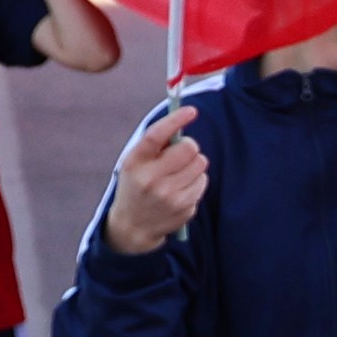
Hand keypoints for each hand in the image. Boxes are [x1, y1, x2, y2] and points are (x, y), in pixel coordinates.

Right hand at [100, 99, 208, 250]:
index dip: (175, 120)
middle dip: (189, 145)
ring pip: (201, 163)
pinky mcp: (184, 208)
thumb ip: (154, 145)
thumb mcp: (134, 163)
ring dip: (194, 163)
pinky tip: (182, 187)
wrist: (133, 225)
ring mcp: (169, 196)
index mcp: (134, 163)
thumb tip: (181, 120)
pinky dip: (197, 180)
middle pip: (188, 148)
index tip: (191, 111)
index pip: (156, 135)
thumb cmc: (137, 184)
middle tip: (182, 151)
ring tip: (179, 172)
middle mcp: (151, 180)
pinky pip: (203, 181)